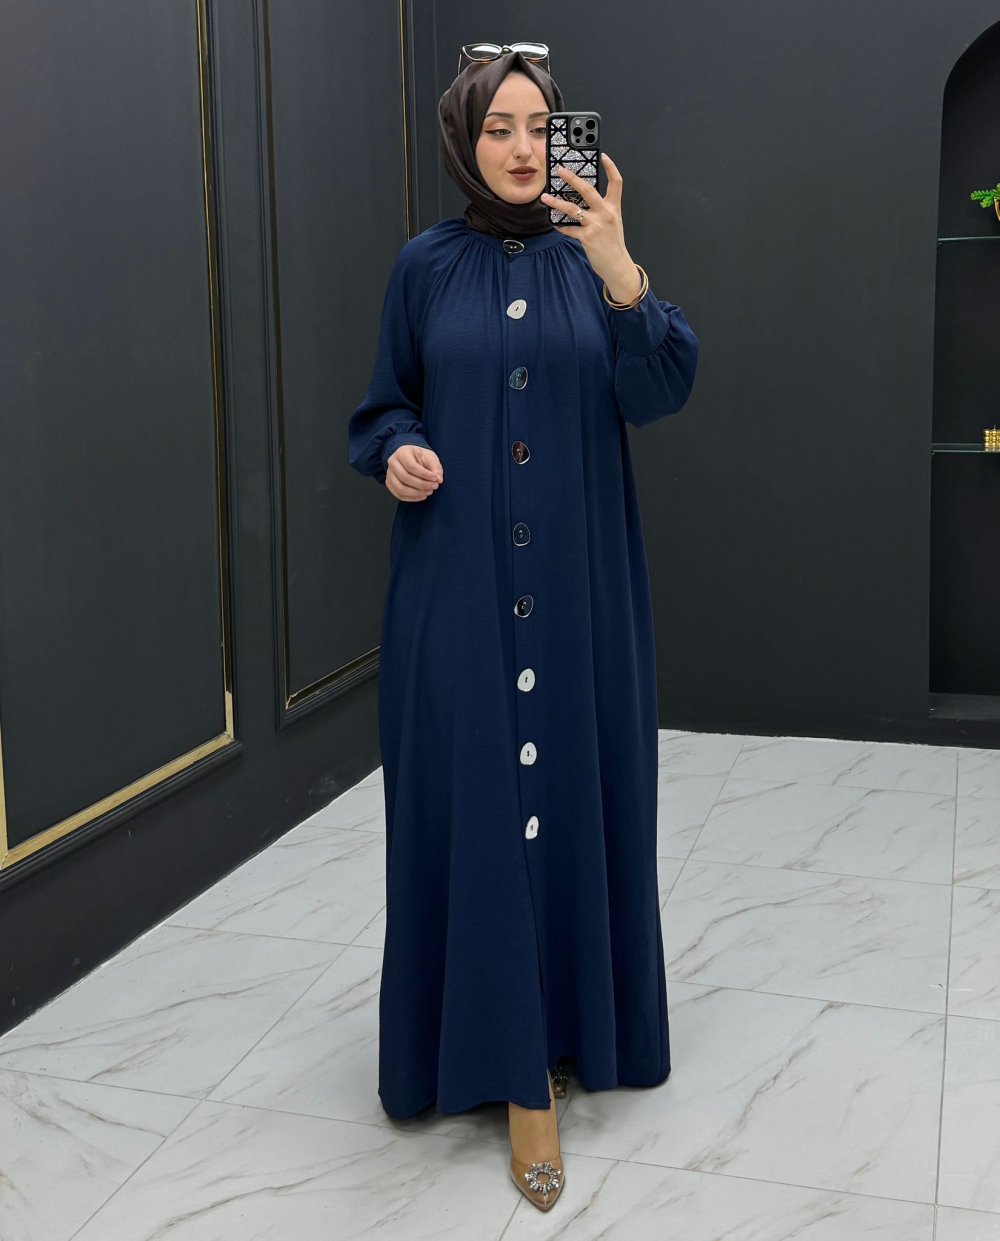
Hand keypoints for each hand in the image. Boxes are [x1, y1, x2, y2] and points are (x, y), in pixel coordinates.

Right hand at [386, 443, 442, 500]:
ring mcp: (389, 474)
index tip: (435, 478)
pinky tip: (422, 495)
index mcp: (402, 453)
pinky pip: (399, 495)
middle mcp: (392, 463)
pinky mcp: (390, 484)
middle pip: (405, 478)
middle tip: (434, 486)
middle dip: (422, 485)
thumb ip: (435, 467)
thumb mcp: (430, 457)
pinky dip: (412, 498)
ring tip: (429, 491)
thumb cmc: (419, 457)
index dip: (424, 474)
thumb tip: (438, 479)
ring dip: (417, 493)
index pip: (411, 466)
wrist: (409, 458)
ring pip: (400, 488)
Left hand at [540, 152, 634, 288]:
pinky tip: (554, 223)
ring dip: (556, 202)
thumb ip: (602, 210)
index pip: (616, 182)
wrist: (617, 265)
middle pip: (588, 190)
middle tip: (560, 170)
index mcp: (613, 207)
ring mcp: (596, 225)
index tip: (603, 156)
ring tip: (545, 197)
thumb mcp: (613, 222)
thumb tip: (583, 200)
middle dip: (572, 178)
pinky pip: (568, 229)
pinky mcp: (587, 238)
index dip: (611, 167)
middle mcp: (605, 213)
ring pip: (572, 209)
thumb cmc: (613, 244)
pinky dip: (560, 226)